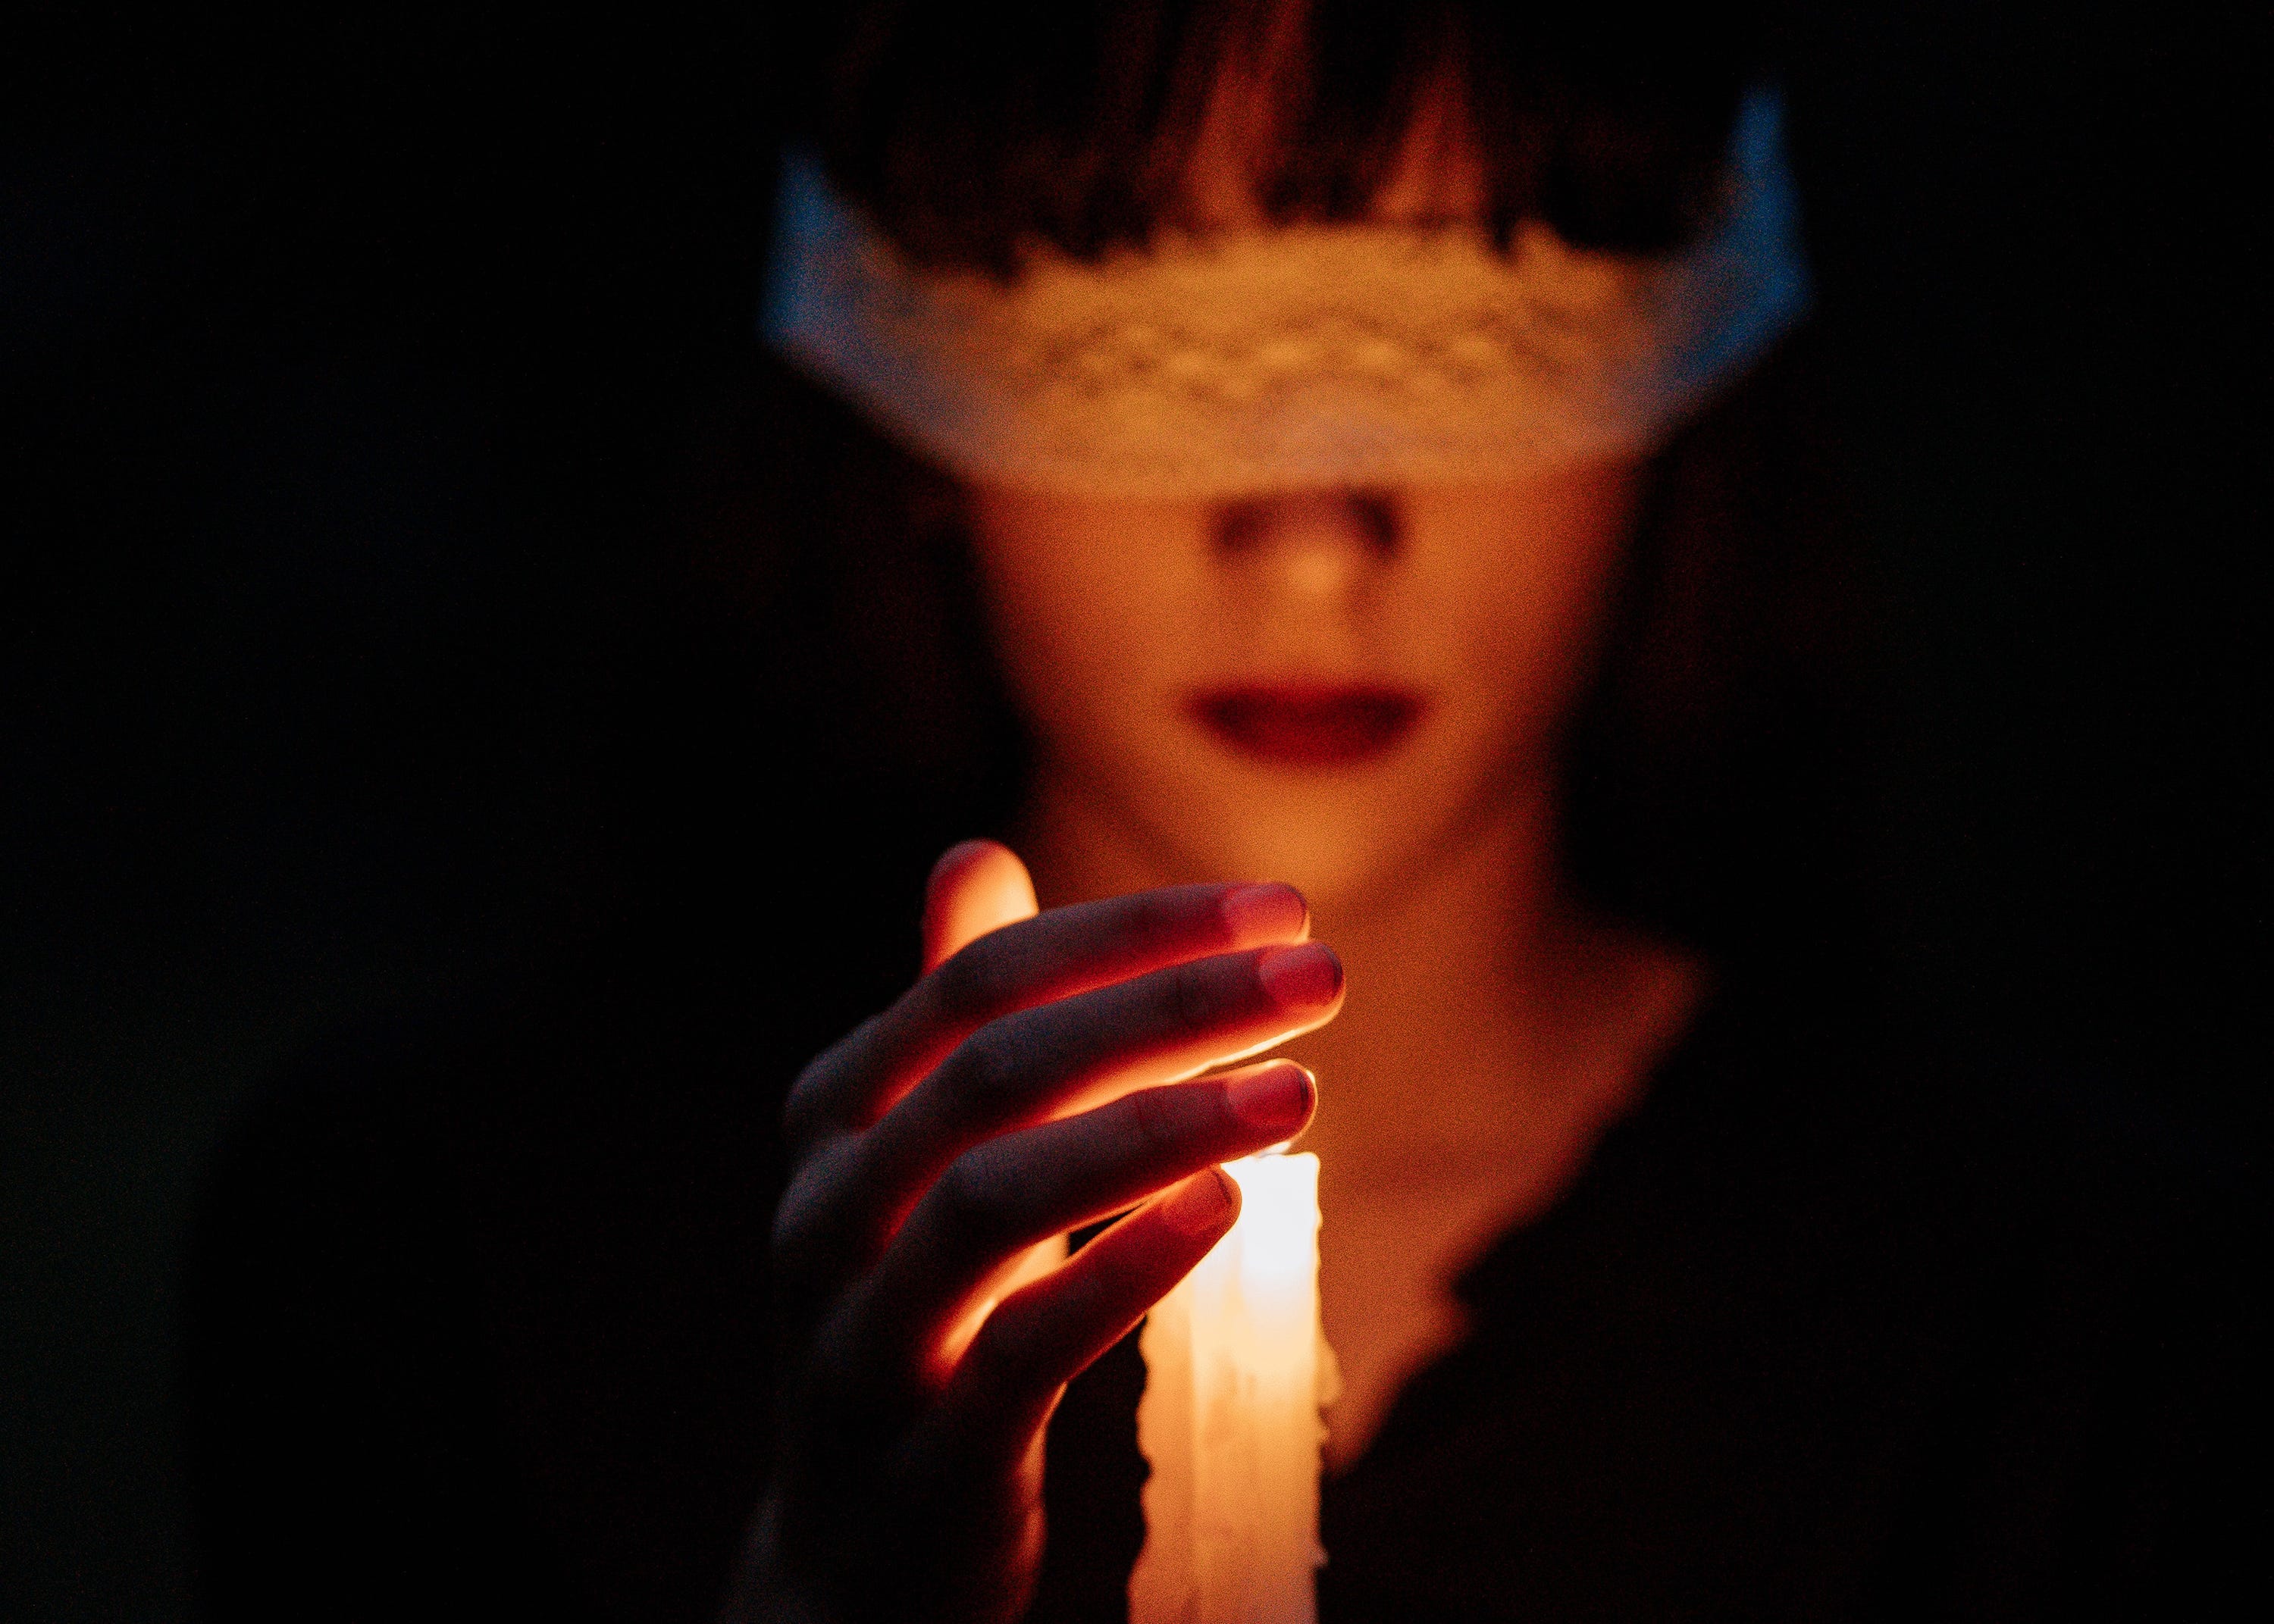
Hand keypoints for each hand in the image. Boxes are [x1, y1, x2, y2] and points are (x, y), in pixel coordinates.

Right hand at [727, 840, 1340, 1622]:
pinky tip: (1227, 1210)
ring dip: (1160, 1125)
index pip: (983, 979)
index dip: (1135, 930)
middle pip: (997, 1067)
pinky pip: (1019, 1349)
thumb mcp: (919, 1159)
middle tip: (1321, 974)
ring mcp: (862, 1336)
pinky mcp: (922, 1457)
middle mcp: (826, 1209)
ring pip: (998, 1196)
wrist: (852, 1559)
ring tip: (1300, 1087)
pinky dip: (1124, 1269)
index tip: (1279, 905)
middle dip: (1170, 1003)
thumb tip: (971, 852)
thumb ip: (951, 1018)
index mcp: (834, 1115)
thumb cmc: (917, 1317)